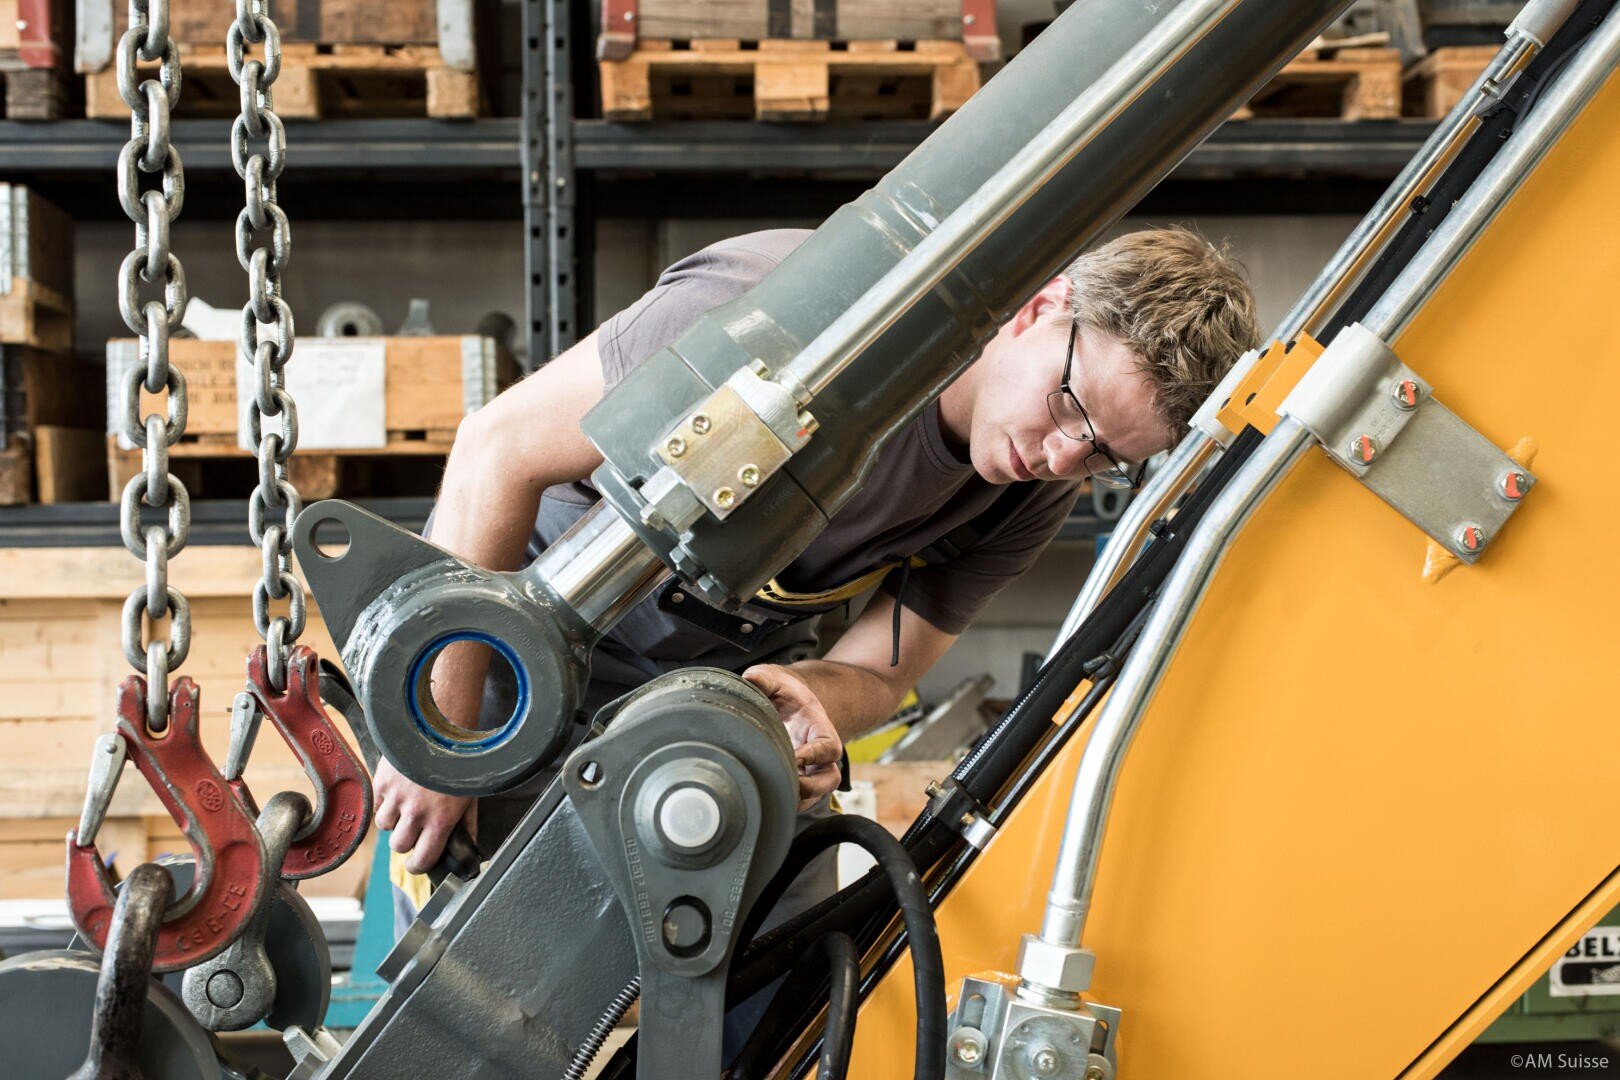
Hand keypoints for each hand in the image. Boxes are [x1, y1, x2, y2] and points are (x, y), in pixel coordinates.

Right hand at [372, 757, 473, 874]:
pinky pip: (378, 803)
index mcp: (440, 820)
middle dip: (405, 842)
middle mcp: (416, 812)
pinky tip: (399, 790)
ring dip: (394, 821)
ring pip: (385, 825)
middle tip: (413, 831)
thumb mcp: (470, 799)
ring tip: (406, 806)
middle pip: (398, 846)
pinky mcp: (383, 781)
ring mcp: (396, 796)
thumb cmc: (461, 766)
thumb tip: (469, 848)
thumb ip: (466, 827)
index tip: (418, 862)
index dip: (418, 865)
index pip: (421, 860)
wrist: (441, 732)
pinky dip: (385, 802)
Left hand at [741, 664, 842, 810]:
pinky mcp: (796, 779)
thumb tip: (750, 679)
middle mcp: (819, 754)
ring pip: (814, 795)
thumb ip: (764, 679)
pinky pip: (798, 800)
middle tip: (785, 787)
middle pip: (829, 779)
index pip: (829, 747)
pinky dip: (784, 803)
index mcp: (818, 728)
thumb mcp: (775, 679)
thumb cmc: (783, 692)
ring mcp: (809, 769)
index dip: (816, 756)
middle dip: (811, 788)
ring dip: (796, 801)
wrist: (787, 703)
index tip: (795, 757)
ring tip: (771, 799)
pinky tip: (762, 798)